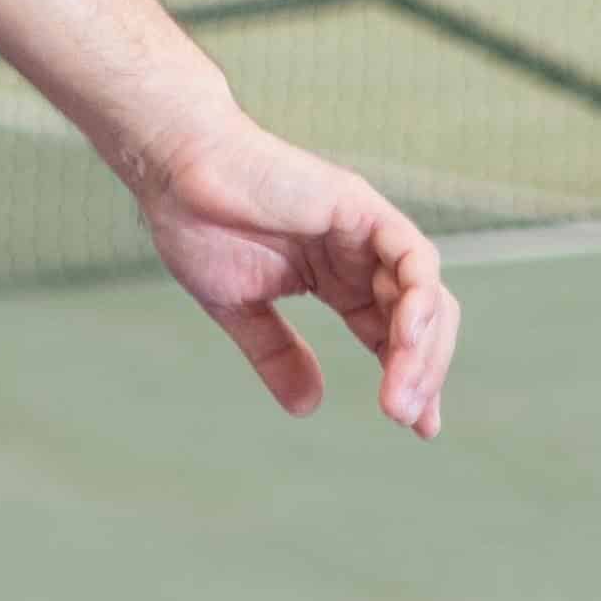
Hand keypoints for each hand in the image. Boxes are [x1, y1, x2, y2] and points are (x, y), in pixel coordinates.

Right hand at [132, 117, 454, 435]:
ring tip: (401, 399)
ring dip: (421, 351)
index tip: (417, 427)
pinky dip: (421, 300)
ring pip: (426, 296)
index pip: (389, 335)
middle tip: (408, 420)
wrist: (175, 173)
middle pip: (420, 321)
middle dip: (421, 372)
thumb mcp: (240, 307)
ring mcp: (367, 230)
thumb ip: (277, 353)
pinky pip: (413, 259)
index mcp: (336, 279)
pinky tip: (408, 340)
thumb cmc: (198, 225)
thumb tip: (308, 407)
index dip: (409, 378)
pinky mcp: (364, 208)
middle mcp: (361, 255)